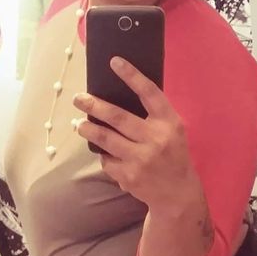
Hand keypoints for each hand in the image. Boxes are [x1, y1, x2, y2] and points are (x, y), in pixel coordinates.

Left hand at [73, 56, 203, 212]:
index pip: (149, 93)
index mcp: (169, 123)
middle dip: (94, 105)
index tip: (114, 62)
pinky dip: (104, 154)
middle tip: (78, 98)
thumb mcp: (173, 130)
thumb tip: (117, 95)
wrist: (178, 194)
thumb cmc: (173, 154)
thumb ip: (153, 114)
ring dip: (87, 129)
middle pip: (118, 117)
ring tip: (79, 124)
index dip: (132, 75)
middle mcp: (156, 139)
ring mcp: (141, 159)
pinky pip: (107, 160)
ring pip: (105, 139)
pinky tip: (106, 153)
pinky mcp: (128, 176)